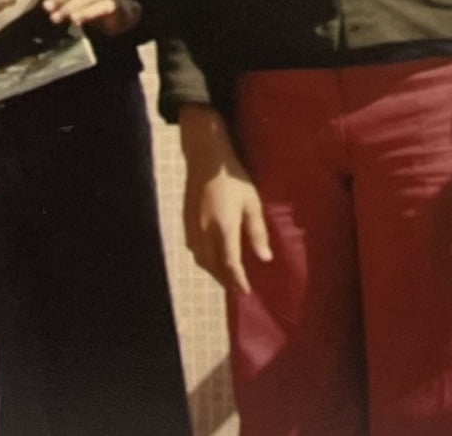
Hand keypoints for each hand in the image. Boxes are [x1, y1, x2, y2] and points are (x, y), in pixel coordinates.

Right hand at [179, 104, 271, 291]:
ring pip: (199, 257)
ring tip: (223, 275)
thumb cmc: (234, 178)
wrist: (206, 159)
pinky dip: (202, 257)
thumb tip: (265, 258)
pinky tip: (209, 255)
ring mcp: (192, 225)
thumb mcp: (252, 203)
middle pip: (212, 265)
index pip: (230, 263)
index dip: (238, 280)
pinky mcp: (186, 218)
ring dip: (211, 270)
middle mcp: (205, 231)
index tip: (246, 292)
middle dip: (223, 279)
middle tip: (235, 288)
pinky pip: (192, 247)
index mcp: (224, 228)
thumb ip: (257, 232)